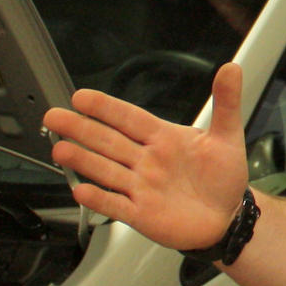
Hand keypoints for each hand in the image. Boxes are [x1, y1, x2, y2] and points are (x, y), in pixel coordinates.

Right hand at [43, 63, 249, 252]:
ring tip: (60, 149)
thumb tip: (231, 69)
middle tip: (54, 117)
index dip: (106, 108)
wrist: (227, 216)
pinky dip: (99, 198)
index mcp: (163, 138)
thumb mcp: (228, 136)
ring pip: (107, 170)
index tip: (82, 98)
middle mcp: (146, 160)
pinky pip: (116, 204)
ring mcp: (141, 187)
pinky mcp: (141, 213)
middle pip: (108, 141)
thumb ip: (226, 102)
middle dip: (80, 129)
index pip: (129, 118)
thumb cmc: (223, 176)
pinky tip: (81, 190)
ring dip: (83, 160)